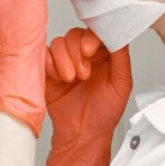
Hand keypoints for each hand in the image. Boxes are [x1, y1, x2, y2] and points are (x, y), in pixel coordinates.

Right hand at [42, 27, 132, 165]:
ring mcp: (63, 61)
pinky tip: (58, 79)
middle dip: (76, 53)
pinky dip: (49, 65)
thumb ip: (121, 56)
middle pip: (74, 34)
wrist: (82, 134)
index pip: (95, 32)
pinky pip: (43, 55)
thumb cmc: (103, 113)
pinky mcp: (47, 71)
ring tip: (71, 80)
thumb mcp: (121, 84)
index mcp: (103, 55)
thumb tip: (119, 33)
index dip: (91, 37)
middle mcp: (82, 55)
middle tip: (83, 75)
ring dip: (63, 60)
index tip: (90, 51)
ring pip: (58, 43)